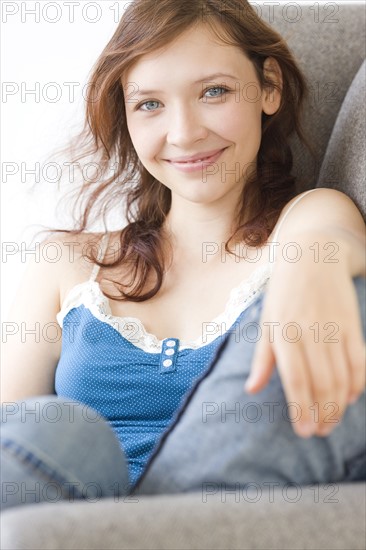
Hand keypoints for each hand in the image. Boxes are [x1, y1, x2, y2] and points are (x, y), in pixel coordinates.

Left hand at [244, 254, 365, 437]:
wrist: (312, 256)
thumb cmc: (283, 292)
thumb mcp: (266, 321)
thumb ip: (262, 358)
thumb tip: (252, 389)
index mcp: (284, 333)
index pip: (295, 379)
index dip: (301, 408)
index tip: (303, 430)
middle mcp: (309, 332)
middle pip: (321, 383)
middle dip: (322, 413)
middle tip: (319, 432)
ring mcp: (333, 328)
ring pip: (341, 376)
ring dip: (338, 404)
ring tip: (332, 423)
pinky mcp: (351, 324)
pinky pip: (359, 361)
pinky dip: (358, 383)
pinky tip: (351, 398)